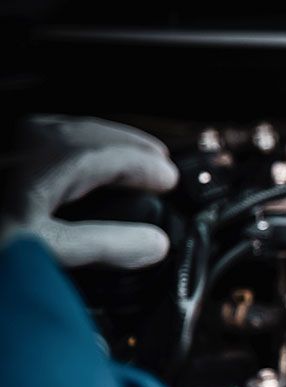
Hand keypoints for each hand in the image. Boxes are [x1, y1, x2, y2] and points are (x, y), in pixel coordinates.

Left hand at [2, 115, 178, 267]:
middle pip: (89, 135)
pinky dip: (78, 151)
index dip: (143, 167)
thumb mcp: (47, 252)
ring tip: (132, 162)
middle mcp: (26, 147)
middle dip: (130, 148)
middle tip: (161, 165)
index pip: (107, 154)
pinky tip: (84, 170)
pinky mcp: (7, 163)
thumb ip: (103, 246)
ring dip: (105, 146)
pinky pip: (49, 144)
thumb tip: (154, 243)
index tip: (168, 180)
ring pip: (68, 134)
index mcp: (43, 165)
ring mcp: (13, 152)